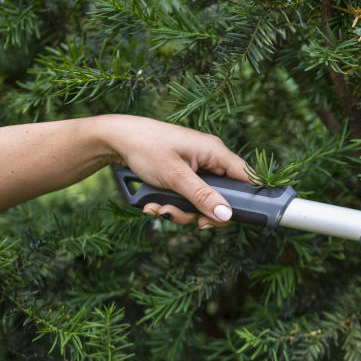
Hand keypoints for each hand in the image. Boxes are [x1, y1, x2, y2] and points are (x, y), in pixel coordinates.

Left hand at [94, 114, 250, 228]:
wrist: (115, 139)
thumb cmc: (146, 147)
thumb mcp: (175, 176)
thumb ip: (202, 197)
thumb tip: (226, 215)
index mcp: (215, 152)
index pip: (246, 178)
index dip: (245, 200)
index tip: (228, 218)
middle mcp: (209, 160)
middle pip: (222, 197)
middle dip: (202, 212)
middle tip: (192, 221)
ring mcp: (196, 168)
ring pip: (201, 201)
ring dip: (181, 211)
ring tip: (159, 207)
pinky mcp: (182, 176)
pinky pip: (186, 198)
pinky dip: (171, 204)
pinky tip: (153, 203)